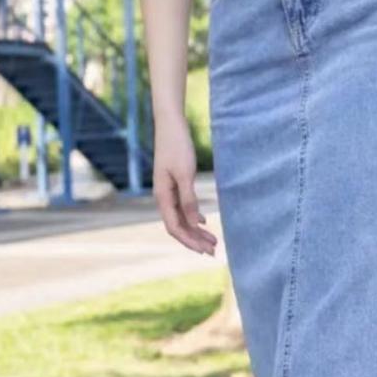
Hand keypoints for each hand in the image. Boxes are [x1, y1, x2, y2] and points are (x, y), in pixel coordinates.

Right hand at [152, 112, 217, 255]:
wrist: (171, 125)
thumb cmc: (178, 146)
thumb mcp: (186, 174)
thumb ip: (189, 199)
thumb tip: (194, 222)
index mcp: (163, 197)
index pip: (174, 227)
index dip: (189, 241)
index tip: (205, 250)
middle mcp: (163, 197)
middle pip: (178, 226)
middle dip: (195, 240)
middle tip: (214, 251)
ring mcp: (168, 191)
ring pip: (182, 218)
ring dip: (196, 231)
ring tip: (213, 241)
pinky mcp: (175, 184)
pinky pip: (183, 208)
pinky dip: (194, 218)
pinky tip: (205, 223)